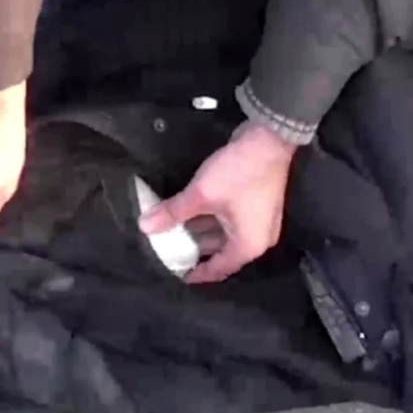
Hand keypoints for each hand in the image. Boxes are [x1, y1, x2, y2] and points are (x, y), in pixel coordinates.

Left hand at [139, 122, 296, 283]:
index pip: (217, 269)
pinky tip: (187, 210)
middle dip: (192, 248)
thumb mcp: (201, 195)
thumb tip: (144, 227)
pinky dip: (208, 217)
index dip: (194, 273)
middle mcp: (255, 238)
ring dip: (198, 229)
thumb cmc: (239, 174)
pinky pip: (227, 218)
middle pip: (219, 251)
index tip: (173, 273)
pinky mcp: (253, 203)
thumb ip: (173, 213)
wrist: (268, 138)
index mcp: (247, 246)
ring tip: (170, 229)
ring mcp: (256, 220)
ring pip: (222, 232)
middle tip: (165, 248)